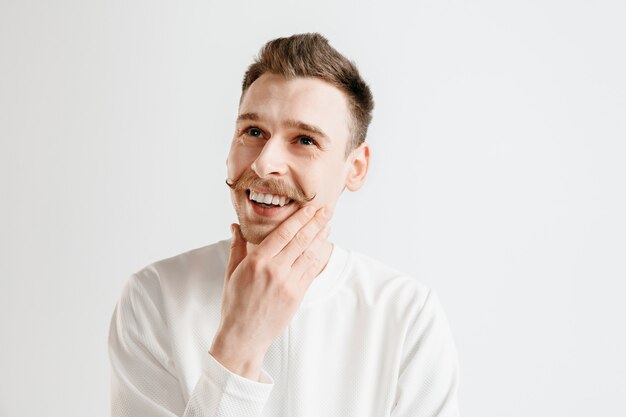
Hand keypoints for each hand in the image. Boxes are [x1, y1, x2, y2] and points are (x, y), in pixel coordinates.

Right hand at [209, 206, 330, 379]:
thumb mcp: (231, 273)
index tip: (310, 207)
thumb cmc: (235, 305)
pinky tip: (323, 246)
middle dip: (315, 222)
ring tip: (328, 223)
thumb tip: (235, 226)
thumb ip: (237, 247)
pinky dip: (319, 255)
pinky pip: (311, 270)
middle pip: (300, 239)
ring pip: (309, 253)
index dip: (300, 218)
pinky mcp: (297, 295)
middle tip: (326, 209)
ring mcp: (288, 283)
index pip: (284, 232)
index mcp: (257, 261)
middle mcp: (274, 269)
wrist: (243, 336)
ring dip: (321, 236)